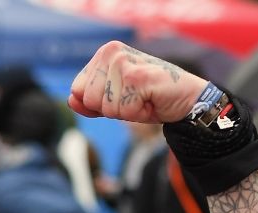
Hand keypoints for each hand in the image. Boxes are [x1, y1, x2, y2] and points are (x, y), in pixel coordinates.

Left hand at [69, 41, 207, 123]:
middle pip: (89, 99)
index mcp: (104, 53)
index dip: (98, 103)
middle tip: (134, 98)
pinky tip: (151, 101)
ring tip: (143, 99)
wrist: (185, 99)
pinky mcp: (137, 77)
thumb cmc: (149, 98)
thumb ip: (89, 101)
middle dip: (111, 108)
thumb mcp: (113, 101)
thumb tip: (71, 98)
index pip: (78, 90)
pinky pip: (122, 111)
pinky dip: (137, 113)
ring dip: (125, 111)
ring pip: (105, 107)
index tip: (121, 96)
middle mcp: (112, 53)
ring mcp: (124, 63)